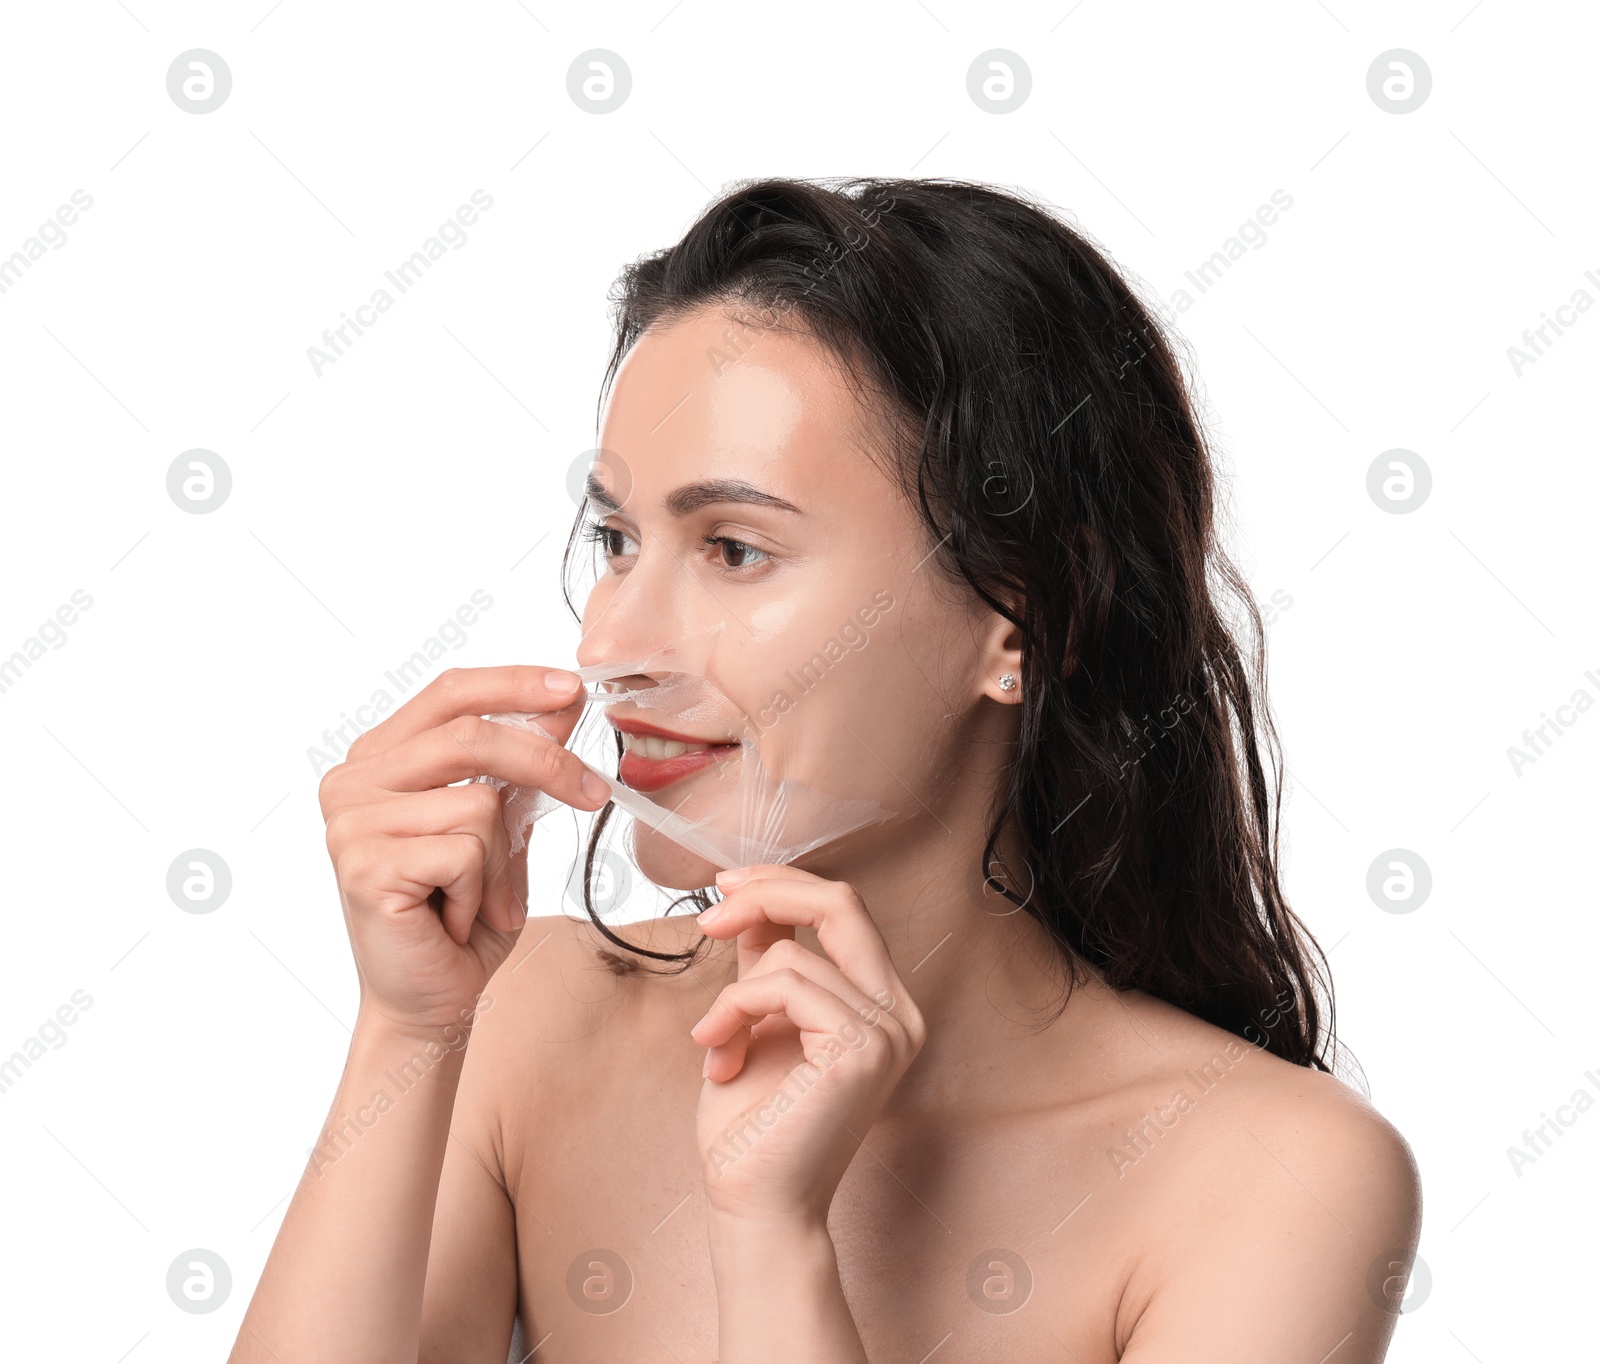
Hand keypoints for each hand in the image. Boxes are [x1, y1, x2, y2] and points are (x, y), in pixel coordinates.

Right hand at [318, 665, 609, 1035]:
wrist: (430, 1001)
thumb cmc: (462, 915)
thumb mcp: (502, 827)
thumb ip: (519, 768)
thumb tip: (563, 703)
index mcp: (380, 758)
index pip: (450, 693)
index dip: (515, 683)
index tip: (573, 688)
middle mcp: (353, 781)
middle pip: (471, 736)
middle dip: (547, 763)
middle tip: (593, 793)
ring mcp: (351, 823)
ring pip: (479, 803)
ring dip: (501, 862)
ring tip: (477, 899)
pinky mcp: (364, 865)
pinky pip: (464, 852)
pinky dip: (481, 892)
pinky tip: (454, 919)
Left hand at [690, 865, 926, 1227]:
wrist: (754, 1202)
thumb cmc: (753, 1125)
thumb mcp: (756, 1020)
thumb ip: (766, 963)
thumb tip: (751, 903)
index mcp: (882, 1004)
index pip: (844, 911)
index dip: (784, 885)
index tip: (726, 887)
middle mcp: (898, 1014)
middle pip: (843, 903)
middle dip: (768, 893)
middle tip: (711, 917)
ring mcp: (887, 1032)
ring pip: (794, 957)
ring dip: (732, 997)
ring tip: (712, 1044)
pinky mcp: (860, 1050)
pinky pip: (784, 986)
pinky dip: (735, 1010)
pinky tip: (717, 1055)